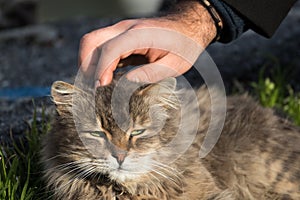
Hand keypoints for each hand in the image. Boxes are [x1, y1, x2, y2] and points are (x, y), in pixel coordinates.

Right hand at [79, 0, 216, 85]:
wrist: (188, 26)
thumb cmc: (184, 46)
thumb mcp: (174, 65)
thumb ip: (152, 73)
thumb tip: (127, 83)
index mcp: (140, 35)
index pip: (110, 49)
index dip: (101, 70)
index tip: (100, 88)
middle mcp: (126, 29)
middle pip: (91, 41)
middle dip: (86, 66)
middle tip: (94, 88)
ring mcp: (121, 31)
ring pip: (92, 43)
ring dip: (89, 64)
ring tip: (97, 85)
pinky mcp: (121, 36)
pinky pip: (101, 47)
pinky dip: (97, 62)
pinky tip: (105, 78)